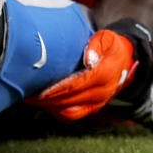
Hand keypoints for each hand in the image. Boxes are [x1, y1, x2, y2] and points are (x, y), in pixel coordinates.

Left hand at [25, 19, 152, 122]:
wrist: (124, 60)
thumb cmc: (111, 46)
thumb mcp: (107, 38)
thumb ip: (97, 45)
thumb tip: (89, 58)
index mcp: (105, 73)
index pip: (76, 83)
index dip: (56, 87)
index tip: (37, 86)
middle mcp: (103, 91)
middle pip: (70, 99)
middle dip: (47, 98)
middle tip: (27, 92)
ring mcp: (98, 102)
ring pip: (70, 111)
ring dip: (50, 107)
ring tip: (31, 98)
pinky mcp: (93, 108)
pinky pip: (73, 115)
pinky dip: (56, 111)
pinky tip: (43, 103)